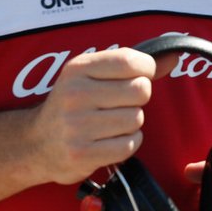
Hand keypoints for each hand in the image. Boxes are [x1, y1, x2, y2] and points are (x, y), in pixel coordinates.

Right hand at [26, 48, 174, 185]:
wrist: (36, 143)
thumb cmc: (74, 104)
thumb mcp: (94, 74)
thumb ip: (134, 64)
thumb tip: (175, 56)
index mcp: (78, 68)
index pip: (131, 61)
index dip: (145, 70)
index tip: (137, 77)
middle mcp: (75, 94)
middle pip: (140, 91)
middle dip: (138, 99)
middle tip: (120, 104)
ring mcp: (76, 126)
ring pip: (136, 119)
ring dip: (131, 123)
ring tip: (111, 123)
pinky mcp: (81, 154)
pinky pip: (128, 145)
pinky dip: (127, 143)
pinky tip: (110, 140)